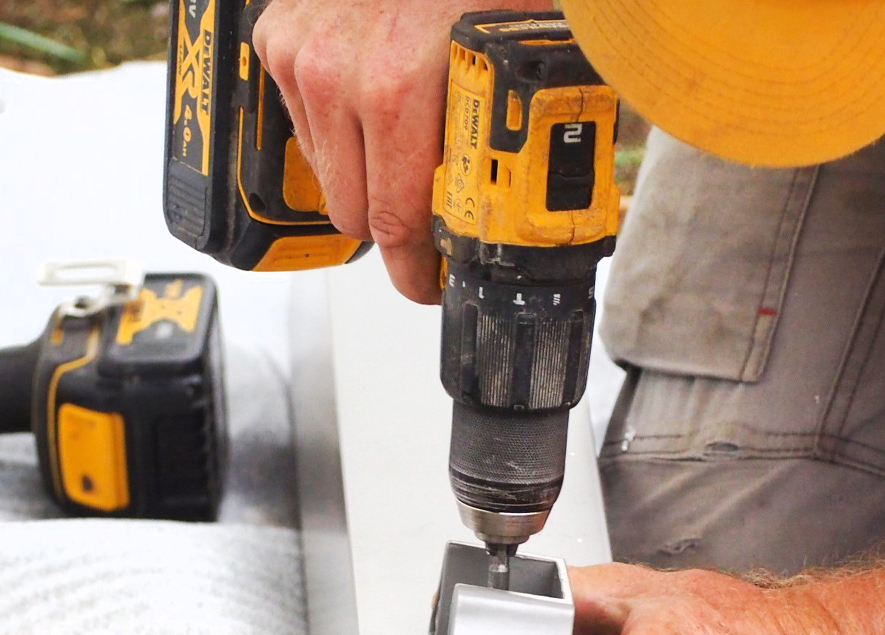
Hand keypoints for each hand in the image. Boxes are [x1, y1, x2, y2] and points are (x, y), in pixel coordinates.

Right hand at [253, 0, 550, 302]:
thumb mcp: (525, 46)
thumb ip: (526, 121)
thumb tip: (542, 184)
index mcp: (398, 89)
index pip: (395, 223)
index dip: (418, 269)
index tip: (430, 281)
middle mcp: (337, 74)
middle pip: (355, 213)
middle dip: (396, 230)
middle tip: (431, 227)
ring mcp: (300, 55)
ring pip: (327, 173)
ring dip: (366, 178)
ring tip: (406, 157)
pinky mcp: (276, 37)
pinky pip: (305, 125)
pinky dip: (339, 132)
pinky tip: (373, 115)